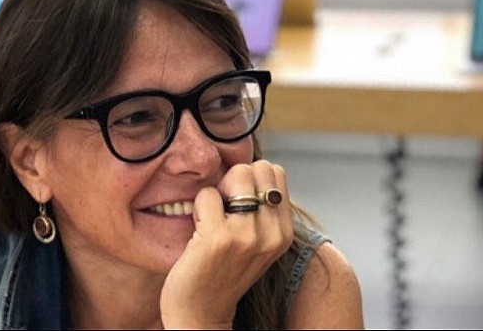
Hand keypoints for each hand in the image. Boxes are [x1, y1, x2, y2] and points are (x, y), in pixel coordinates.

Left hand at [160, 160, 294, 328]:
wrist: (201, 315)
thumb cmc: (223, 270)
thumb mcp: (257, 242)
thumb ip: (262, 210)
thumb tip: (250, 167)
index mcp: (284, 233)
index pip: (275, 172)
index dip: (250, 180)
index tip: (238, 206)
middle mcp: (272, 234)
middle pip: (257, 167)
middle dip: (234, 181)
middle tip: (223, 211)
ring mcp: (247, 236)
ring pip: (236, 174)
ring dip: (217, 193)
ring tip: (212, 221)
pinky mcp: (218, 238)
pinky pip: (207, 194)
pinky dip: (198, 207)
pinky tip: (198, 232)